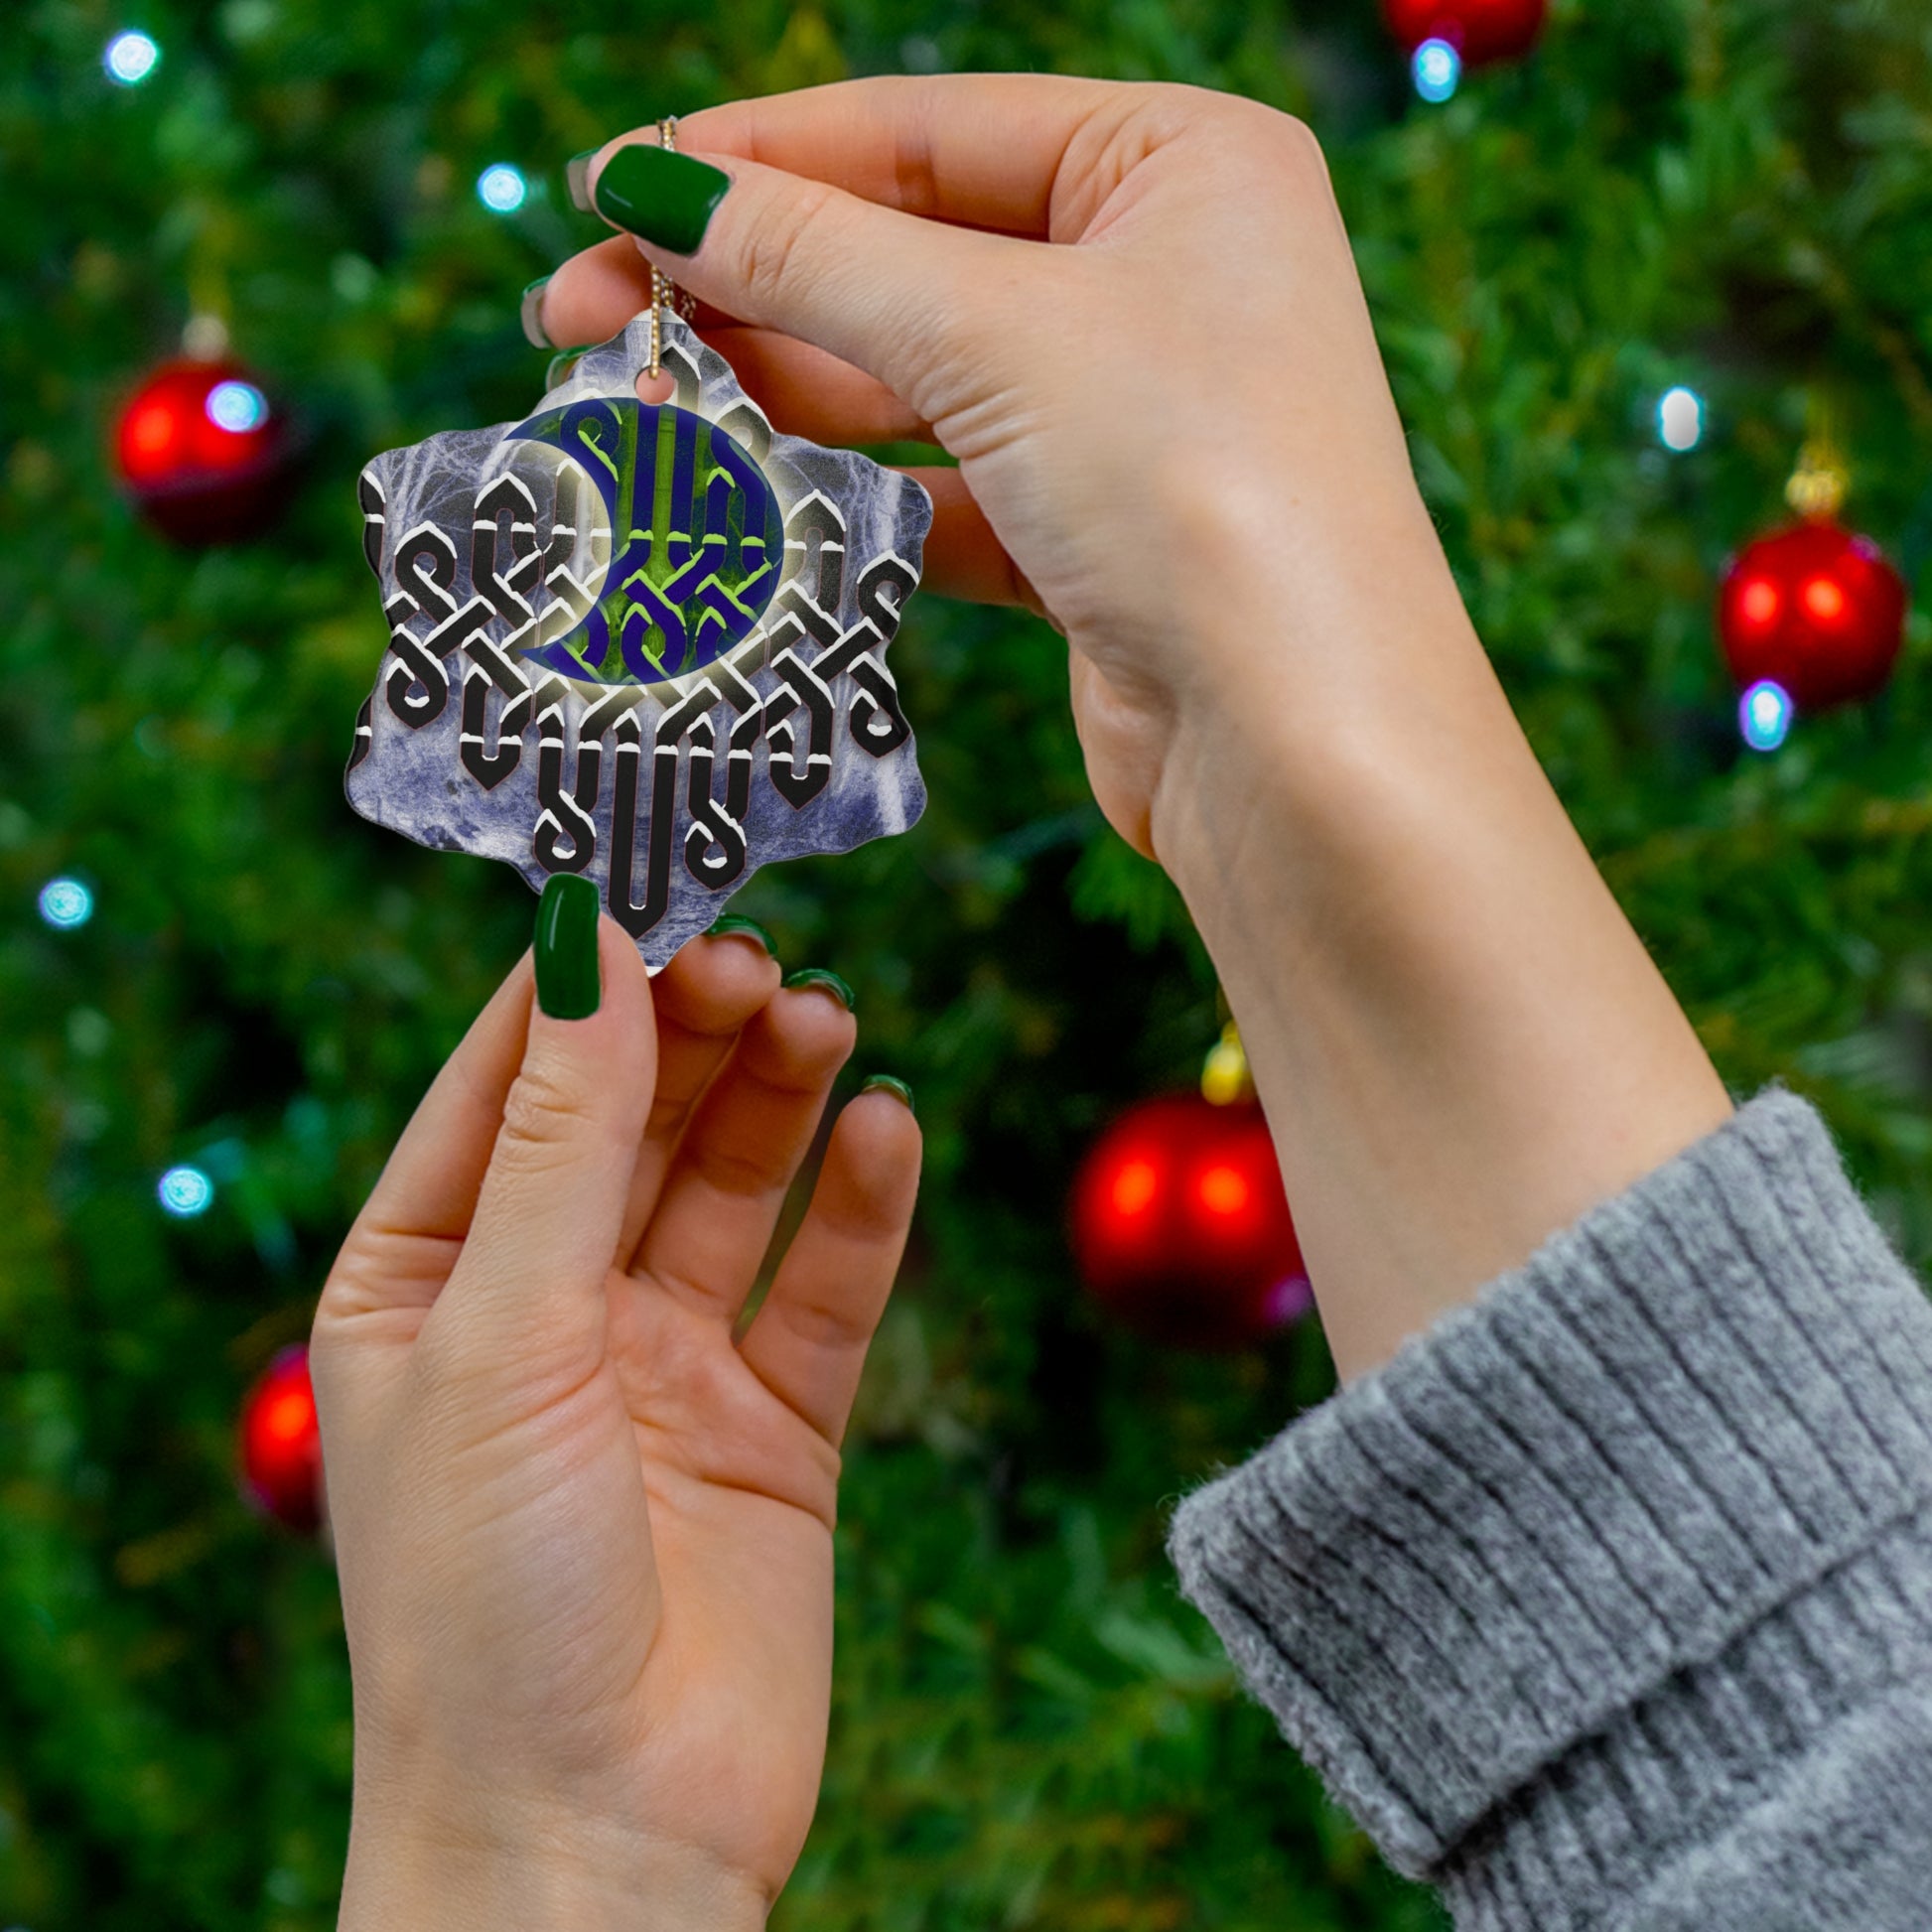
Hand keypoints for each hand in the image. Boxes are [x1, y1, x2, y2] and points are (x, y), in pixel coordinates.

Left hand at [312, 915, 918, 1929]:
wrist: (596, 1842)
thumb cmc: (484, 1604)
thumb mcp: (500, 1338)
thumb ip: (559, 1140)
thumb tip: (584, 943)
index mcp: (425, 1283)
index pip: (503, 1086)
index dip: (576, 984)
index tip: (649, 883)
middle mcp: (545, 1311)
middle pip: (631, 1120)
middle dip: (692, 1031)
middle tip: (760, 956)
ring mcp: (664, 1367)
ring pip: (733, 1185)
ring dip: (780, 1096)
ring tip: (827, 1016)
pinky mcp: (774, 1428)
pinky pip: (824, 1287)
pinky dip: (860, 1206)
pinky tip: (888, 1128)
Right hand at [536, 75, 1446, 860]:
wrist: (1300, 746)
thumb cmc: (1197, 489)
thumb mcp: (994, 334)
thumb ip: (814, 255)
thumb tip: (650, 189)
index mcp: (1180, 162)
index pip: (922, 129)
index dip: (752, 158)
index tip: (604, 190)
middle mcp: (1165, 273)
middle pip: (907, 251)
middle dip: (744, 283)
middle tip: (576, 317)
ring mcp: (1131, 411)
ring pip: (916, 376)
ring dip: (778, 390)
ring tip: (638, 403)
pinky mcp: (1096, 537)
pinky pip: (944, 486)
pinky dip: (850, 493)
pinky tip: (745, 496)